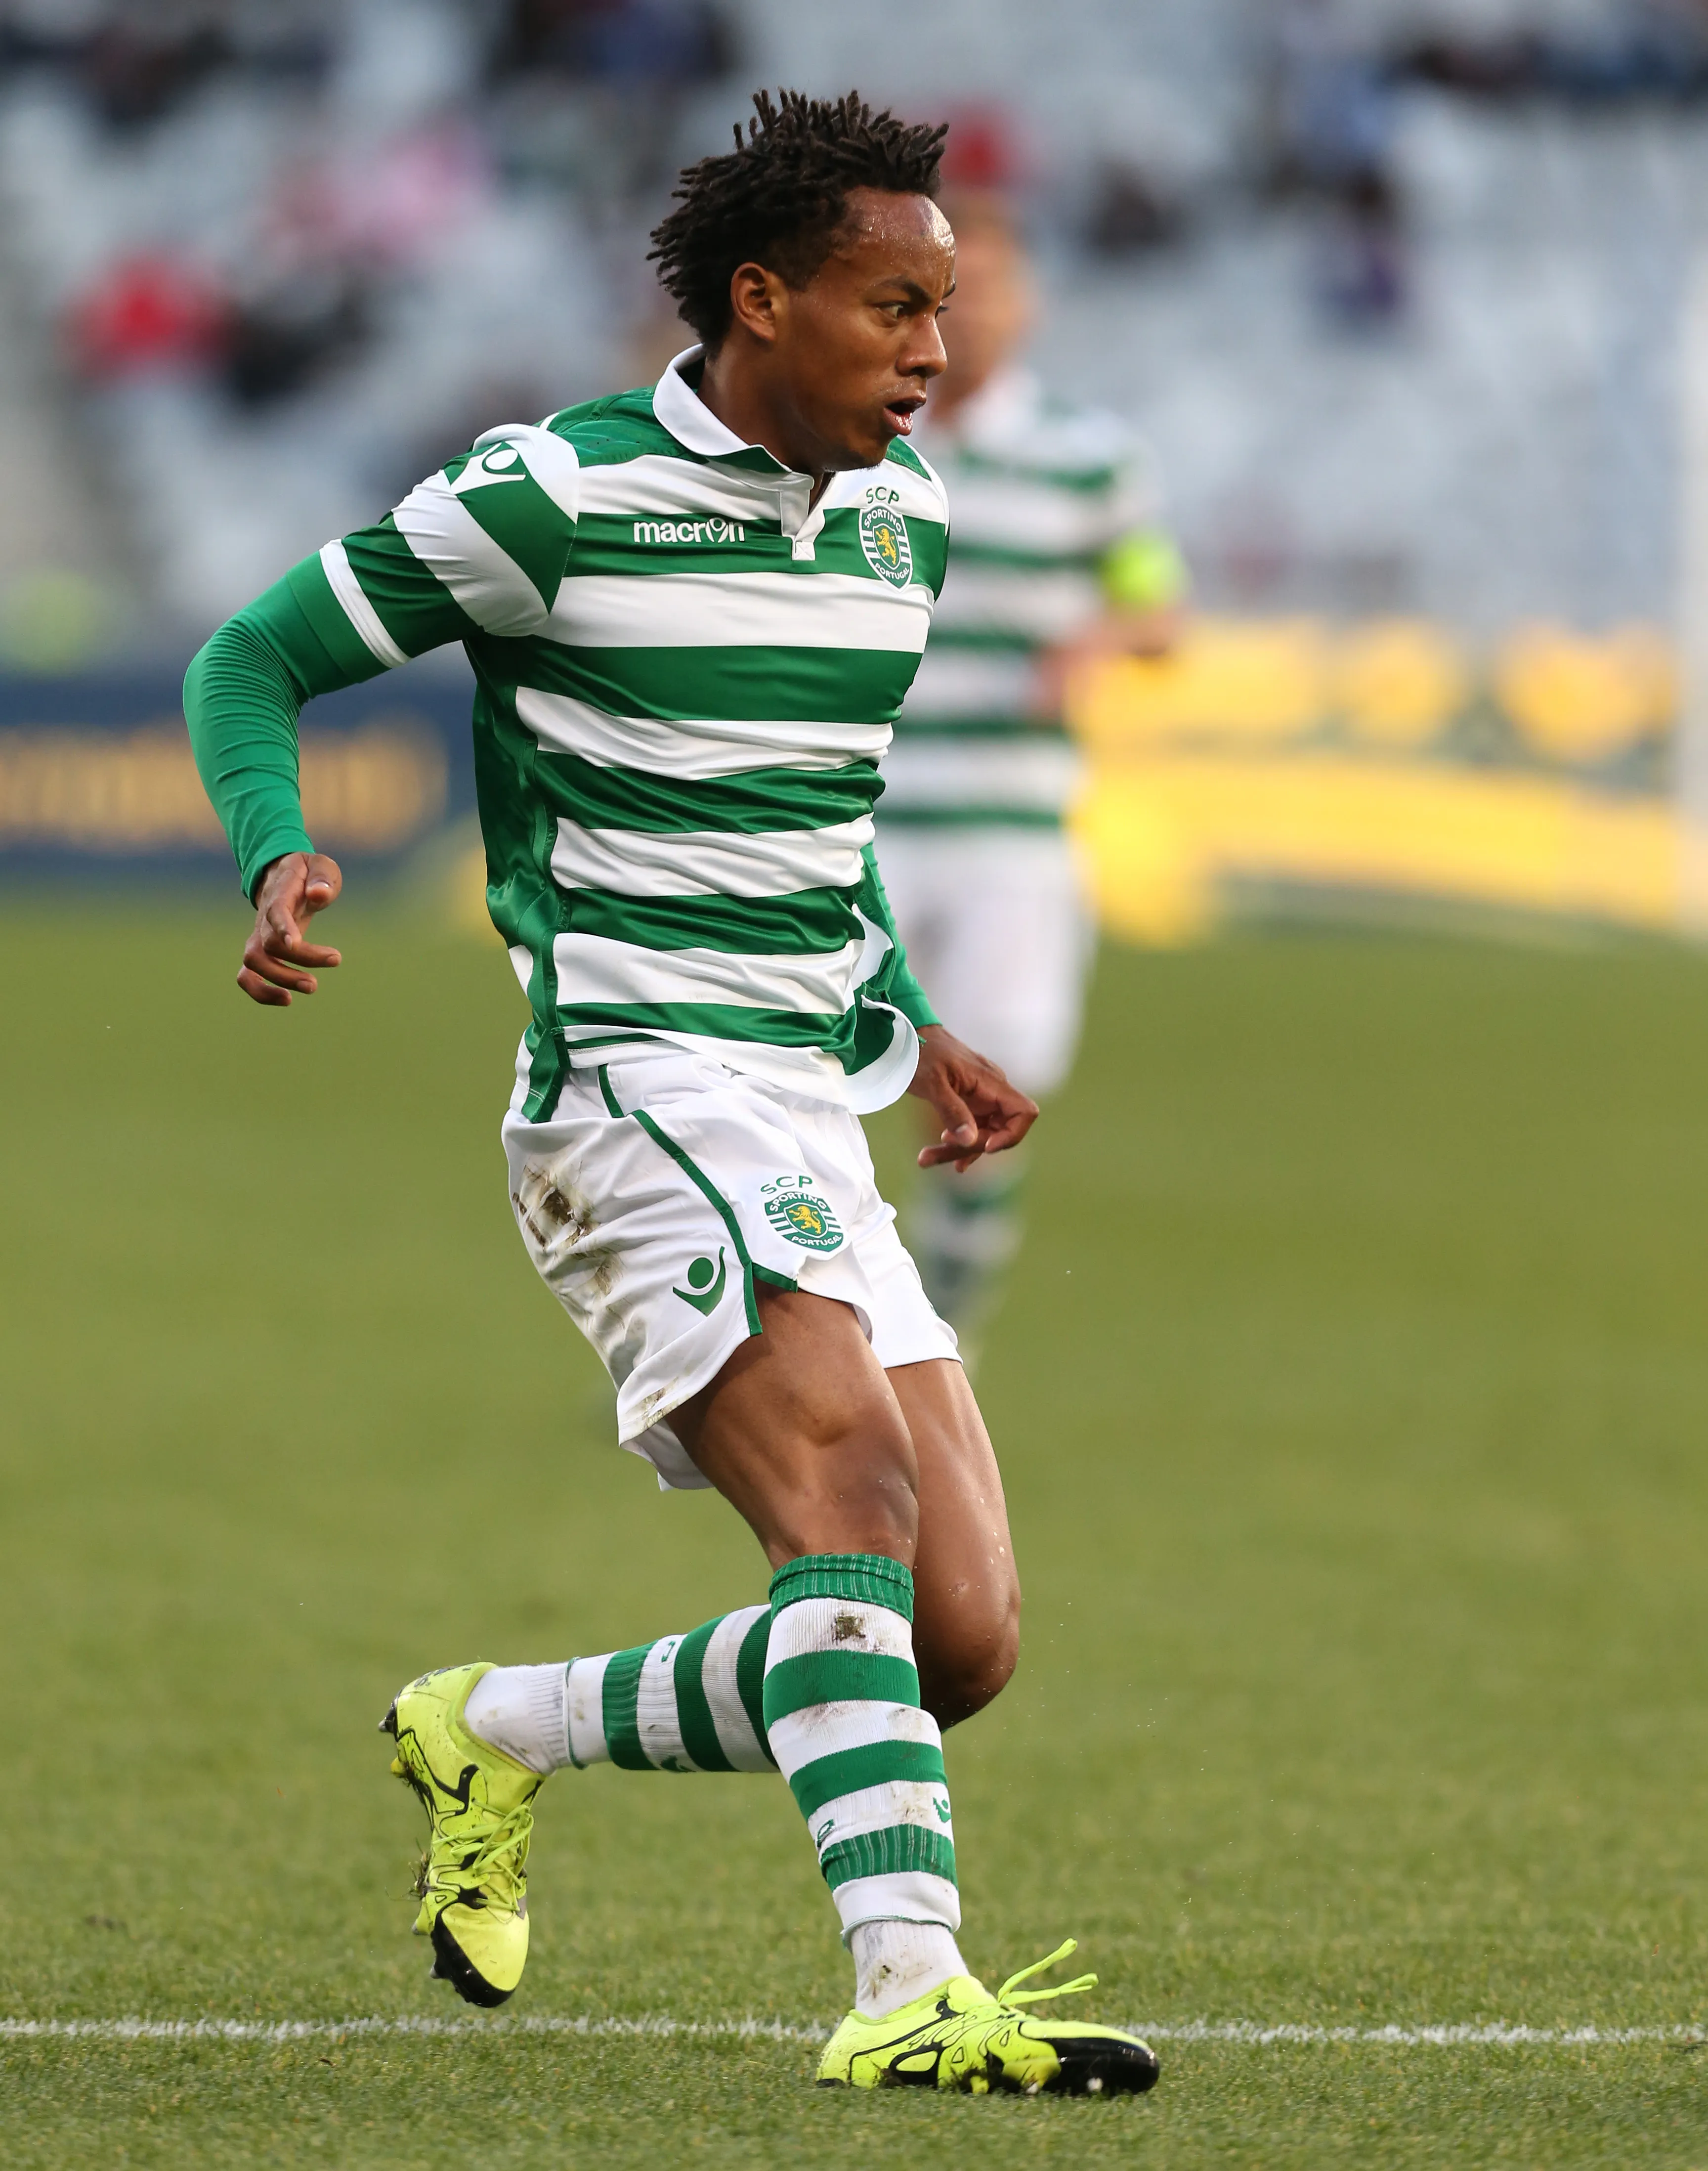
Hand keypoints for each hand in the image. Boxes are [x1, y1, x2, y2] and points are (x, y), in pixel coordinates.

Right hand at [238, 852, 342, 1006]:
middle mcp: (263, 917)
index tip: (295, 943)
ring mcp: (258, 936)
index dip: (282, 927)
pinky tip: (287, 999)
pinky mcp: (260, 951)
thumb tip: (319, 894)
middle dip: (298, 959)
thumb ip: (322, 878)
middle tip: (335, 959)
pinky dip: (261, 992)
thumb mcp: (321, 866)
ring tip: (312, 987)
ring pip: (253, 963)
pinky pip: (247, 976)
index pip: (275, 911)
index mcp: (280, 893)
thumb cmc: (308, 873)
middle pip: (268, 944)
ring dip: (279, 979)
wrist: (283, 876)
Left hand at [908, 1024, 1037, 1171]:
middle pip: (998, 1132)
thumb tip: (971, 1141)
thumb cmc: (921, 1052)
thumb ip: (952, 1111)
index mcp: (991, 1082)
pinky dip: (954, 1144)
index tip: (986, 1146)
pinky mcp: (968, 1105)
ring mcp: (980, 1100)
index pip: (1024, 1112)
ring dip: (955, 1150)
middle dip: (970, 1149)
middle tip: (931, 1155)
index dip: (1012, 1134)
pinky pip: (969, 1131)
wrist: (909, 1038)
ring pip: (980, 1135)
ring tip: (924, 1158)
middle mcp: (991, 1092)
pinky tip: (935, 1156)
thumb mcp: (932, 1082)